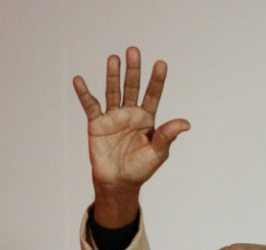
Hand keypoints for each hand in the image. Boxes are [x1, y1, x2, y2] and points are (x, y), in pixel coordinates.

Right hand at [73, 47, 189, 226]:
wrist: (119, 182)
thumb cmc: (141, 168)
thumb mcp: (158, 152)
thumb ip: (168, 135)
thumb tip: (186, 123)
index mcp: (148, 119)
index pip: (153, 95)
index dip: (157, 80)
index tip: (161, 64)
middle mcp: (131, 113)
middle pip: (132, 88)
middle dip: (133, 71)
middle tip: (134, 51)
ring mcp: (113, 117)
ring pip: (113, 92)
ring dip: (112, 76)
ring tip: (114, 59)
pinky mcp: (96, 124)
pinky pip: (90, 106)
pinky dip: (84, 93)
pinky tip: (79, 80)